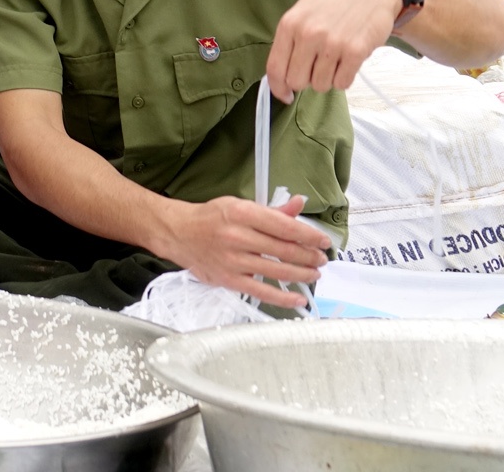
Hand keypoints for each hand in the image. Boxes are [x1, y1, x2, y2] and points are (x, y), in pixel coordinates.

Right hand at [151, 194, 331, 308]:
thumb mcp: (240, 205)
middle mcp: (238, 236)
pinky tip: (298, 298)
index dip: (309, 236)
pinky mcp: (229, 280)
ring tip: (314, 274)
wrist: (179, 233)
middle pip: (284, 250)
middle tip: (321, 259)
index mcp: (242, 213)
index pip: (285, 227)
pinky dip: (283, 298)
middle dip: (309, 257)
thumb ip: (272, 211)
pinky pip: (261, 292)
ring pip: (277, 271)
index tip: (323, 241)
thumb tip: (299, 205)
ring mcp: (233, 260)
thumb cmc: (211, 218)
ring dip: (301, 275)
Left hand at [267, 0, 402, 99]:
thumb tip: (280, 75)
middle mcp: (308, 34)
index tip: (285, 95)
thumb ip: (289, 40)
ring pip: (320, 85)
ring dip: (328, 78)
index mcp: (290, 24)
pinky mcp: (355, 51)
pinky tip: (347, 61)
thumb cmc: (335, 2)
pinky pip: (342, 83)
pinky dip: (344, 78)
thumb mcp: (303, 11)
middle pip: (297, 81)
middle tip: (317, 67)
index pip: (275, 68)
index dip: (278, 88)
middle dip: (306, 80)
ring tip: (334, 59)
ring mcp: (332, 43)